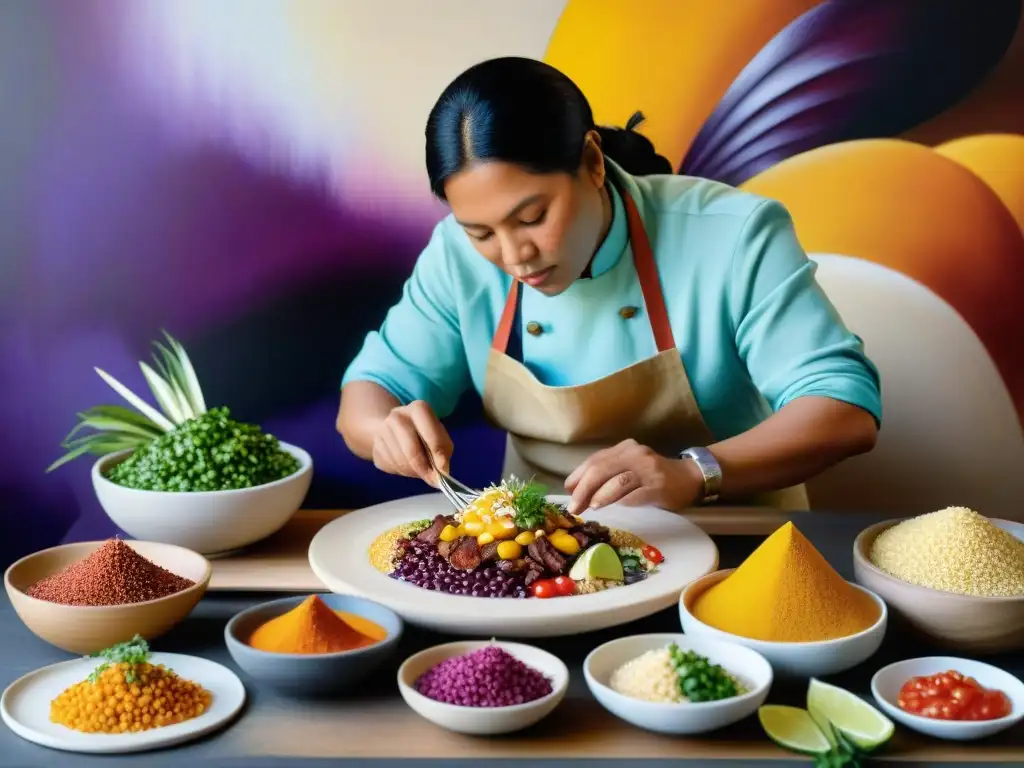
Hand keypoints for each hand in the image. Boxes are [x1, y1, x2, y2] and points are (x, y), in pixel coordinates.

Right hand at [371, 400, 452, 486]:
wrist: (394, 430)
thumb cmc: (425, 435)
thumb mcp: (440, 438)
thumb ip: (443, 452)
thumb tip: (441, 470)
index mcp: (418, 409)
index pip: (429, 432)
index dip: (437, 453)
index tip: (442, 469)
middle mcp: (397, 415)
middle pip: (411, 450)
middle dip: (424, 468)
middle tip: (432, 479)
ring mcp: (382, 430)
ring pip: (400, 461)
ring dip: (413, 472)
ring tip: (420, 471)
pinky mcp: (375, 446)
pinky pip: (390, 466)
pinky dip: (402, 472)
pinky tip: (407, 466)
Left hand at [564, 439, 703, 514]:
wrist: (689, 478)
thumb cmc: (653, 476)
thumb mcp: (628, 468)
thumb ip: (606, 474)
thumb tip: (576, 489)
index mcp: (624, 448)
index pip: (594, 460)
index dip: (578, 476)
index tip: (567, 493)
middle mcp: (635, 455)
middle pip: (602, 469)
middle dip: (584, 489)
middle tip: (574, 507)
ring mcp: (648, 470)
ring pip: (618, 480)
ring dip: (600, 494)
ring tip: (590, 506)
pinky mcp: (658, 486)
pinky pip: (636, 494)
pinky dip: (621, 501)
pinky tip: (611, 507)